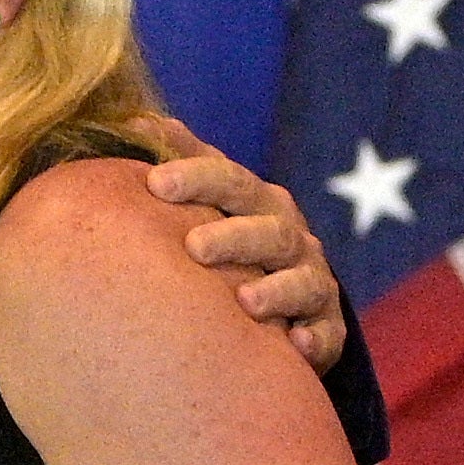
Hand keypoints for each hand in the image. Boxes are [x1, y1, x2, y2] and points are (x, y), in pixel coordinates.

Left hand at [131, 115, 347, 375]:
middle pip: (269, 230)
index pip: (231, 181)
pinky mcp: (327, 330)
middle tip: (194, 248)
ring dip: (276, 290)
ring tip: (245, 300)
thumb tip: (136, 119)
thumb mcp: (214, 201)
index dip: (196, 178)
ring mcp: (312, 283)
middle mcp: (291, 237)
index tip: (156, 182)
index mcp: (259, 203)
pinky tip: (297, 345)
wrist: (289, 301)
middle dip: (234, 237)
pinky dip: (316, 339)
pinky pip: (327, 335)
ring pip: (301, 281)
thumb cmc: (234, 241)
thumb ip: (184, 162)